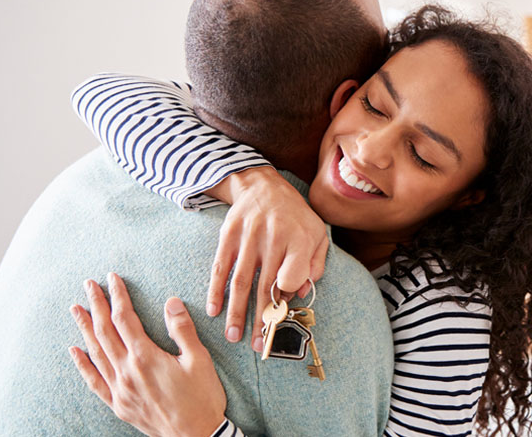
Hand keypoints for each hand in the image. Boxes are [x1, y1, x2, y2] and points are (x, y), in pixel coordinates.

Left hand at [68, 273, 226, 436]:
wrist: (196, 436)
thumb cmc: (202, 398)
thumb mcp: (200, 360)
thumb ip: (182, 330)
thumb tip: (170, 302)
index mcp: (146, 357)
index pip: (124, 319)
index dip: (118, 296)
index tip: (112, 279)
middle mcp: (127, 372)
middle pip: (105, 332)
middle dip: (96, 306)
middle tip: (88, 285)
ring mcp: (120, 389)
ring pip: (95, 353)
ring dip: (84, 329)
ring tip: (76, 310)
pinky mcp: (119, 404)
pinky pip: (94, 381)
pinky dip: (83, 365)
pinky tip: (75, 352)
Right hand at [204, 166, 327, 350]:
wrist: (263, 186)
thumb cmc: (295, 217)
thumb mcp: (316, 234)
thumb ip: (315, 264)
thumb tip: (300, 293)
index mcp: (300, 239)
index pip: (294, 273)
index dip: (288, 293)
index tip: (283, 309)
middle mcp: (274, 239)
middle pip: (266, 286)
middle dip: (261, 319)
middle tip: (259, 345)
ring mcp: (249, 237)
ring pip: (241, 282)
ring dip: (236, 312)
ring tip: (234, 337)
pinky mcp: (228, 236)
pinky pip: (220, 268)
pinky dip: (216, 290)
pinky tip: (214, 311)